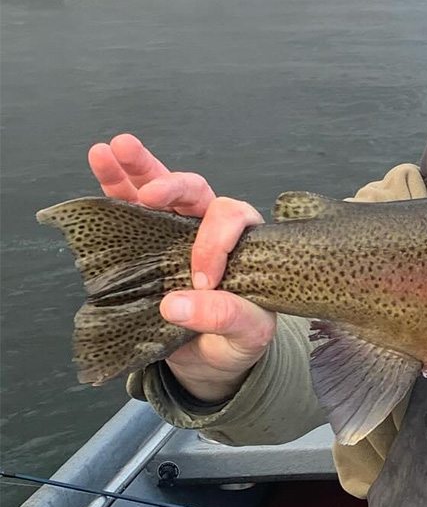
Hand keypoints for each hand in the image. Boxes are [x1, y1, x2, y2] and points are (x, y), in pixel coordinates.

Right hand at [88, 134, 275, 401]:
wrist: (211, 358)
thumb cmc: (237, 339)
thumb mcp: (247, 334)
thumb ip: (226, 317)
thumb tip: (175, 304)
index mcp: (245, 243)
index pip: (232, 220)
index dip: (215, 244)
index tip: (203, 280)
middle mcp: (210, 228)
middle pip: (196, 191)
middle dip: (172, 185)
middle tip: (150, 193)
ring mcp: (176, 230)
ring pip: (158, 188)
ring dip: (134, 168)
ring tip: (110, 149)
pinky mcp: (145, 240)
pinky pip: (128, 207)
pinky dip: (113, 184)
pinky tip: (99, 159)